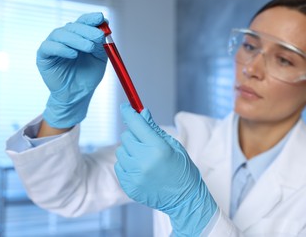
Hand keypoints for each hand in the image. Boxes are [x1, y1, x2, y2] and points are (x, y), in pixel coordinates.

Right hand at [37, 12, 106, 127]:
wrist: (78, 94)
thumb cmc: (88, 75)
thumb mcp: (99, 58)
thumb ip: (101, 43)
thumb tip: (104, 25)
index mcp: (78, 35)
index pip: (83, 21)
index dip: (91, 18)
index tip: (101, 17)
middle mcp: (64, 37)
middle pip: (73, 26)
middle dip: (87, 30)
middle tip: (99, 36)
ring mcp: (53, 45)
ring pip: (61, 34)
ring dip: (76, 39)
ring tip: (89, 47)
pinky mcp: (43, 56)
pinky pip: (49, 47)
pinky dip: (62, 49)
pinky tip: (73, 54)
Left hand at [115, 103, 216, 235]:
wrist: (185, 199)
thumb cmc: (182, 169)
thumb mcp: (173, 145)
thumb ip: (154, 129)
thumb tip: (142, 112)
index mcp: (157, 148)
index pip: (136, 124)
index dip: (129, 113)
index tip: (125, 107)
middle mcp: (144, 161)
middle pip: (126, 137)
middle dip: (134, 135)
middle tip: (145, 141)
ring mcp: (135, 176)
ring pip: (121, 151)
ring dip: (130, 150)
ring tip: (144, 158)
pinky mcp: (129, 186)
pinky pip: (120, 166)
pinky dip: (127, 164)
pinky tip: (141, 169)